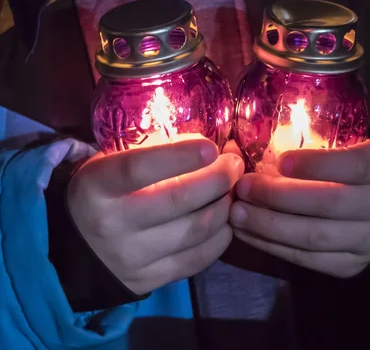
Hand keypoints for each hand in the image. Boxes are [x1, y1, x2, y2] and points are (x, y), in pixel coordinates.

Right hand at [67, 139, 244, 294]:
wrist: (74, 251)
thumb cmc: (102, 194)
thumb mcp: (111, 164)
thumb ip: (153, 151)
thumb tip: (208, 148)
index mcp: (97, 187)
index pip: (139, 169)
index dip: (180, 156)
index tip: (212, 147)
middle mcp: (112, 224)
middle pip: (179, 200)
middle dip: (219, 178)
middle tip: (235, 164)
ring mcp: (132, 257)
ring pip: (196, 230)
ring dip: (225, 206)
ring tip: (232, 191)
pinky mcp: (150, 281)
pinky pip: (199, 258)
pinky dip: (221, 236)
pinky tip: (224, 220)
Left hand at [229, 139, 369, 277]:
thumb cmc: (354, 170)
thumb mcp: (347, 147)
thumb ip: (311, 146)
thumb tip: (243, 147)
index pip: (354, 165)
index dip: (317, 164)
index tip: (280, 161)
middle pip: (328, 204)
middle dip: (278, 196)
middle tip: (244, 187)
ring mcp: (368, 241)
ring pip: (314, 236)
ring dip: (269, 225)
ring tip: (237, 213)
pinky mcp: (350, 265)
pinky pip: (307, 259)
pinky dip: (272, 246)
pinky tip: (248, 232)